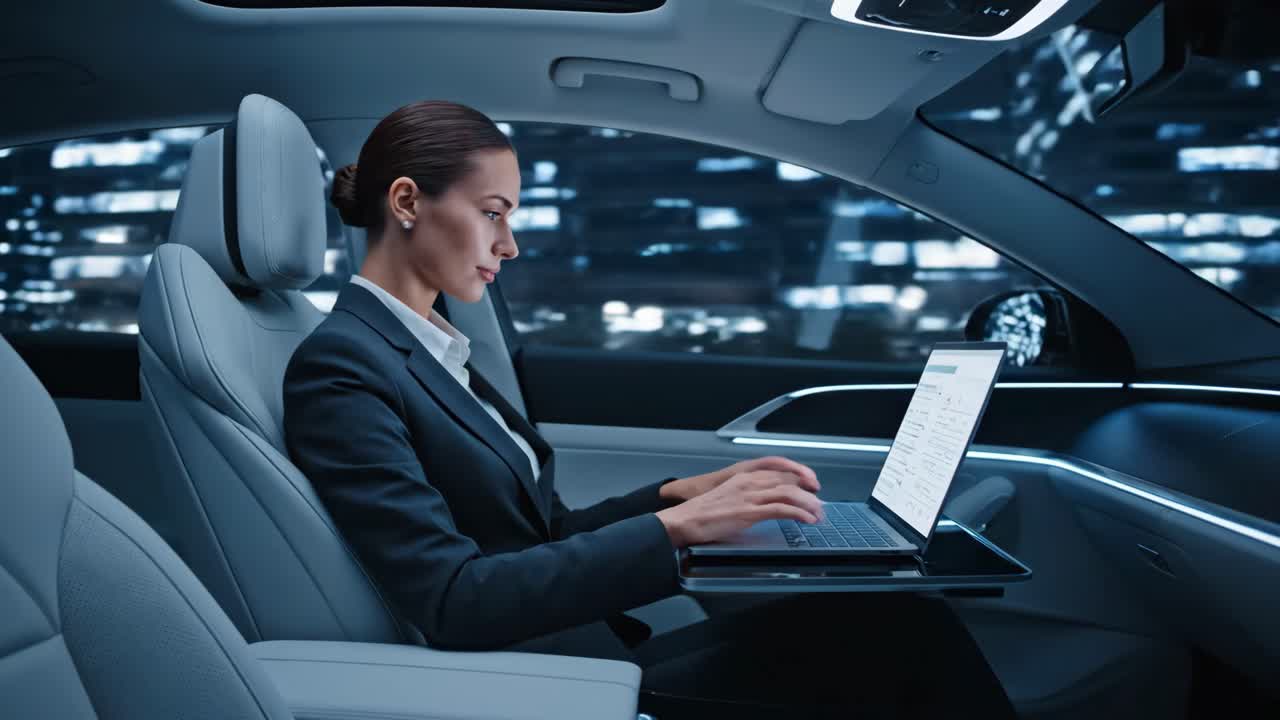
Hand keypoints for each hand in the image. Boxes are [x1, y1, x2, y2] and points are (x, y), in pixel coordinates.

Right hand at [656, 469, 823, 547]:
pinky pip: (782, 509)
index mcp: (743, 476)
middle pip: (788, 480)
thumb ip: (746, 498)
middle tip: (819, 503)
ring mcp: (750, 496)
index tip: (810, 487)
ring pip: (789, 493)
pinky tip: (807, 519)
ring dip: (808, 503)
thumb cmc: (702, 514)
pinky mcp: (749, 512)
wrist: (685, 520)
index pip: (779, 471)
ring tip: (818, 513)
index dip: (799, 478)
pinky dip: (799, 514)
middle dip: (808, 491)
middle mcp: (749, 482)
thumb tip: (763, 507)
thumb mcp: (728, 499)